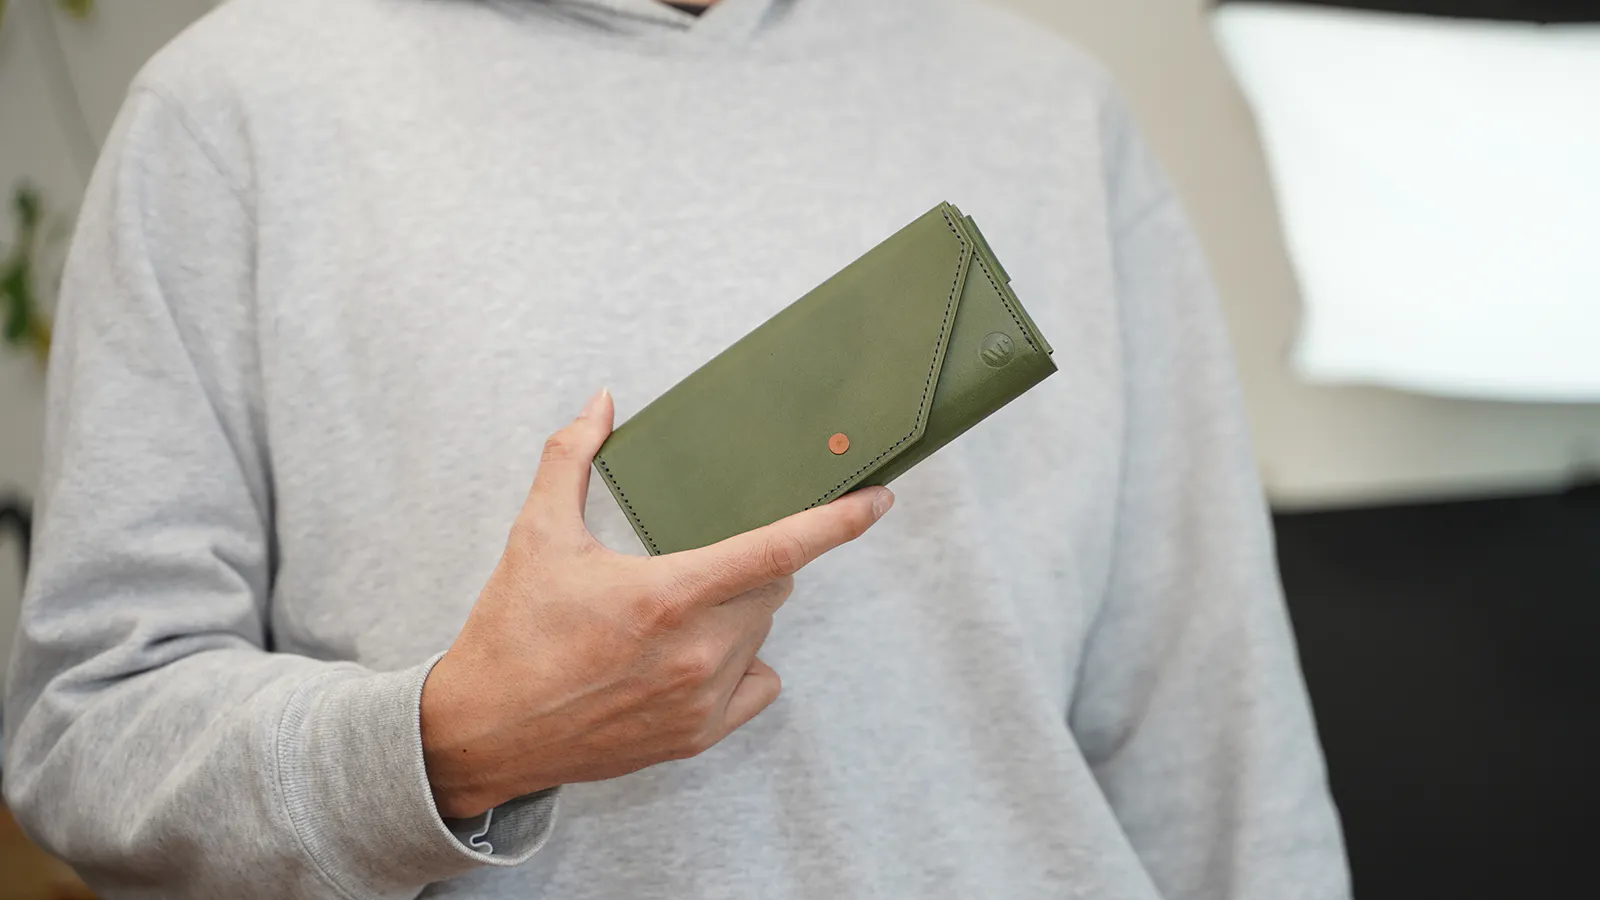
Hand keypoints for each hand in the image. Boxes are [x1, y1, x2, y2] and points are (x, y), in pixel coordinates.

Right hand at [420, 388, 893, 818]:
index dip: (838, 521)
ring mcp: (702, 699)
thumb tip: (601, 402)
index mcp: (668, 594)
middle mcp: (698, 651)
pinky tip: (694, 658)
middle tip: (693, 564)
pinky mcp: (697, 736)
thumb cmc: (511, 633)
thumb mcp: (536, 535)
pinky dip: (741, 663)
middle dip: (749, 563)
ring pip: (762, 631)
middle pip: (773, 585)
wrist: (483, 733)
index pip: (779, 549)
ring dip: (739, 612)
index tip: (879, 499)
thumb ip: (570, 458)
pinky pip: (759, 682)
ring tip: (670, 617)